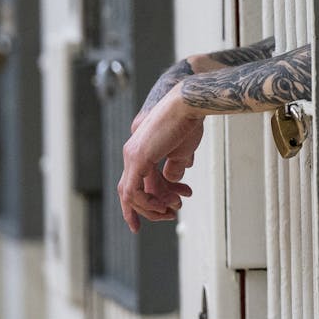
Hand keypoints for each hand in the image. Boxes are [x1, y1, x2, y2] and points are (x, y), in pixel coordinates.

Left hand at [118, 88, 202, 231]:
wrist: (188, 104)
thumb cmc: (187, 122)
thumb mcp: (181, 152)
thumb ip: (174, 168)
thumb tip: (171, 181)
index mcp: (140, 151)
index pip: (139, 182)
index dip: (152, 200)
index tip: (170, 208)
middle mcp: (131, 154)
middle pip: (130, 192)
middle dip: (149, 209)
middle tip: (171, 214)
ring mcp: (132, 156)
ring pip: (130, 195)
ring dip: (152, 208)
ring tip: (173, 210)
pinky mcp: (138, 158)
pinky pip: (133, 192)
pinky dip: (147, 203)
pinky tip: (164, 205)